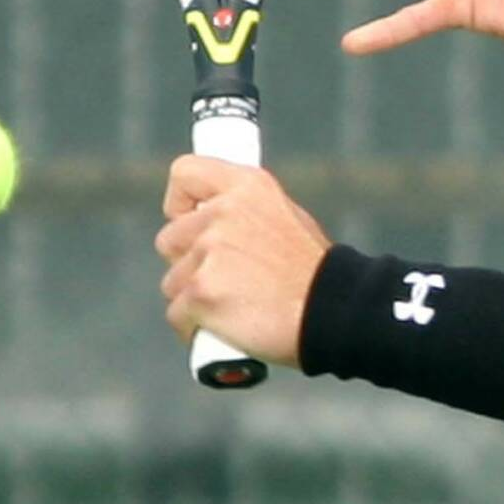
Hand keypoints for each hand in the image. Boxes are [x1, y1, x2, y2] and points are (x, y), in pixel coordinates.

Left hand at [156, 157, 331, 367]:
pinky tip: (225, 330)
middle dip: (189, 263)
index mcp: (247, 186)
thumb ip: (244, 213)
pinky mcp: (201, 291)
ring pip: (172, 282)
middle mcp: (223, 212)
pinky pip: (177, 314)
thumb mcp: (287, 218)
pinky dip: (195, 327)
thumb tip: (209, 219)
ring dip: (195, 300)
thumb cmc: (314, 275)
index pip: (185, 173)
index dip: (180, 203)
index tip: (188, 221)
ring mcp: (209, 252)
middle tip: (227, 281)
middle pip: (169, 239)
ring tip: (236, 309)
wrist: (334, 313)